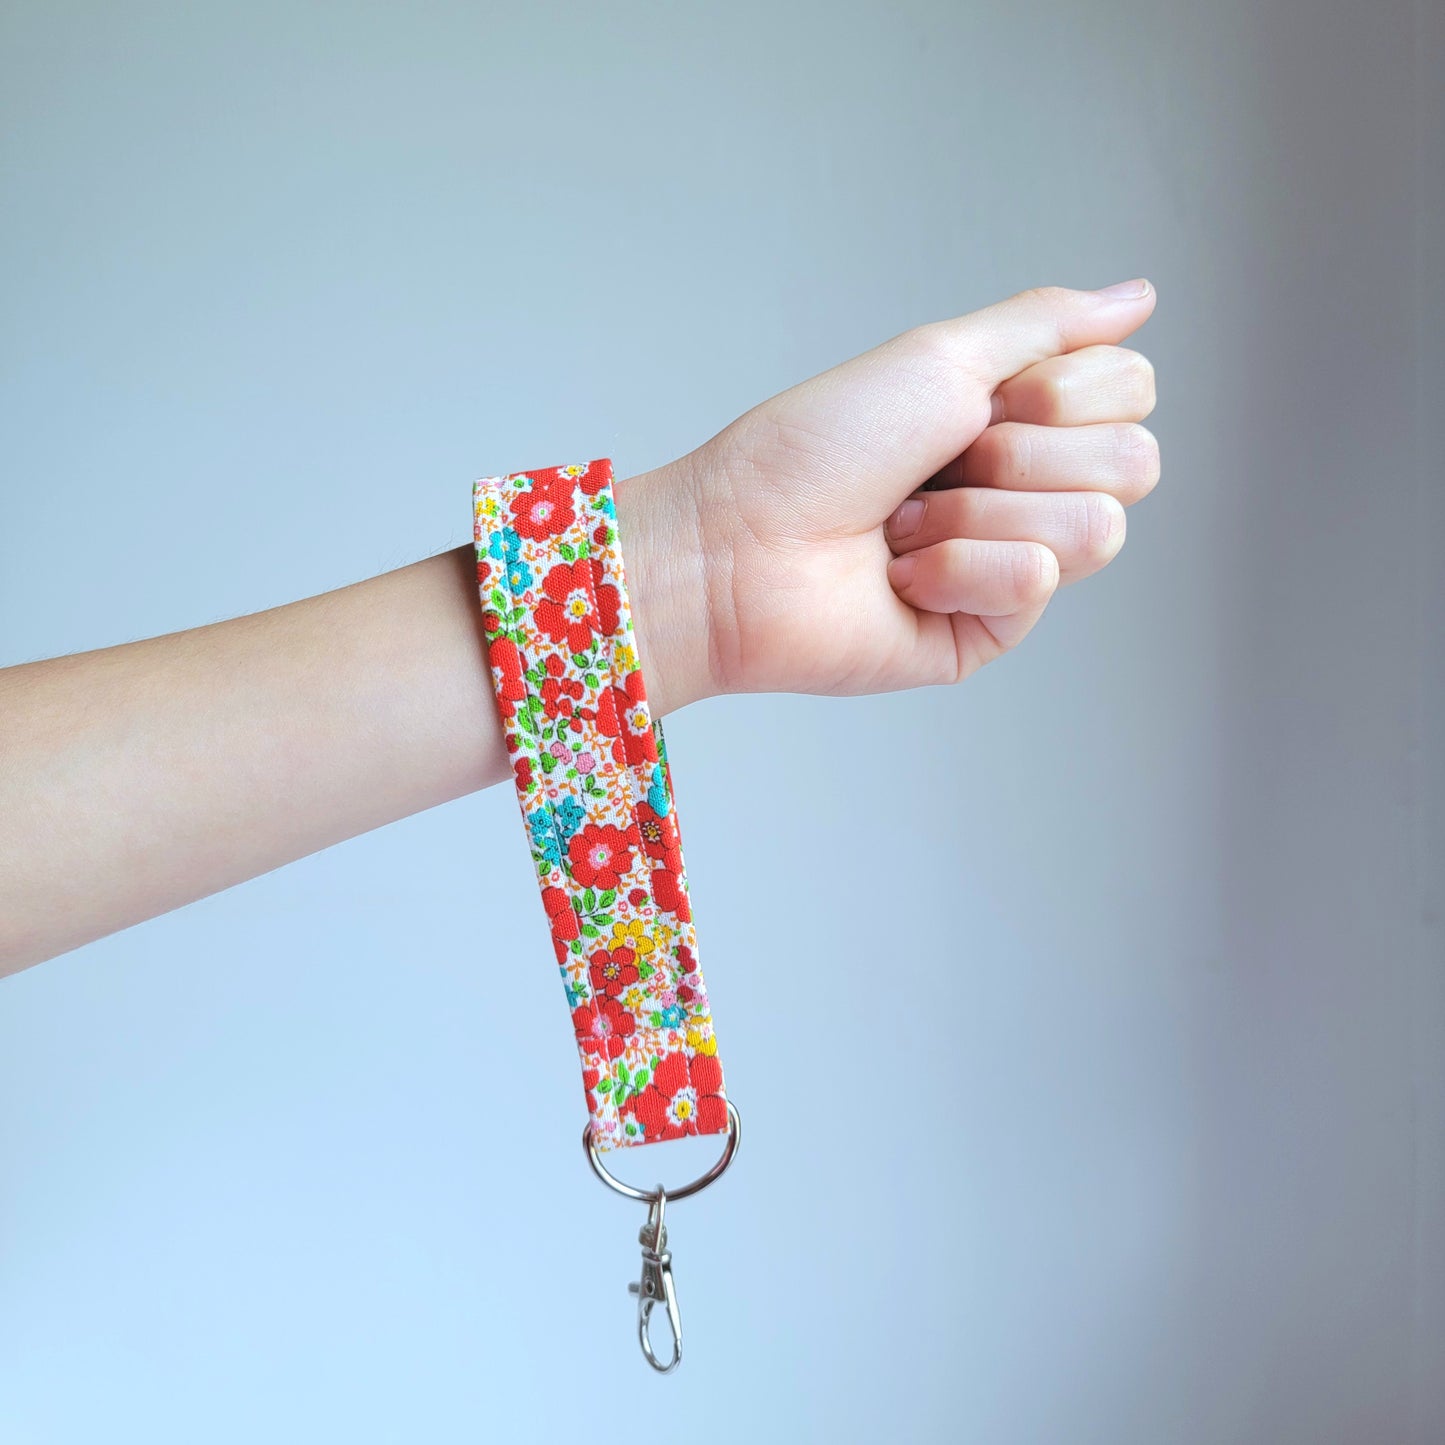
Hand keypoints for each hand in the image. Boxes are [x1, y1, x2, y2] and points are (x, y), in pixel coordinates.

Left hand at [618, 280, 1158, 712]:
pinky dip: (955, 568)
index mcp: (1021, 419)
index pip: (1131, 391)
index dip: (1063, 390)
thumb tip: (1140, 296)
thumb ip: (1046, 323)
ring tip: (904, 528)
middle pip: (1133, 462)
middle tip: (938, 463)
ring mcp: (1013, 566)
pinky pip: (1035, 582)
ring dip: (979, 513)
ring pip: (1097, 527)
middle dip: (1021, 451)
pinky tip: (900, 578)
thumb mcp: (938, 357)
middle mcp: (1027, 491)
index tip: (976, 401)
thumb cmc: (814, 449)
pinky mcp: (990, 631)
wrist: (738, 543)